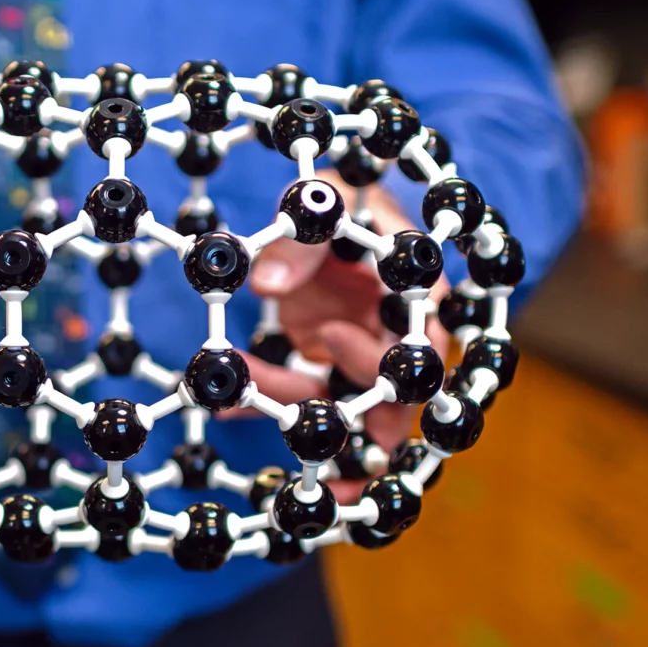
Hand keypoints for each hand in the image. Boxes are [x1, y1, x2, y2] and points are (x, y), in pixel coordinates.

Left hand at [229, 173, 450, 501]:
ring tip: (232, 404)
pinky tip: (230, 408)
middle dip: (354, 426)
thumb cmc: (334, 204)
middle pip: (389, 395)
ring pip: (340, 403)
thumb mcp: (319, 205)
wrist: (320, 218)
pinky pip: (306, 396)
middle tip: (315, 442)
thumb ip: (299, 245)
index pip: (418, 340)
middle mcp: (394, 333)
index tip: (329, 334)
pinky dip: (271, 401)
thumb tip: (267, 284)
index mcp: (411, 292)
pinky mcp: (329, 368)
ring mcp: (361, 355)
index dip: (379, 351)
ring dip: (293, 410)